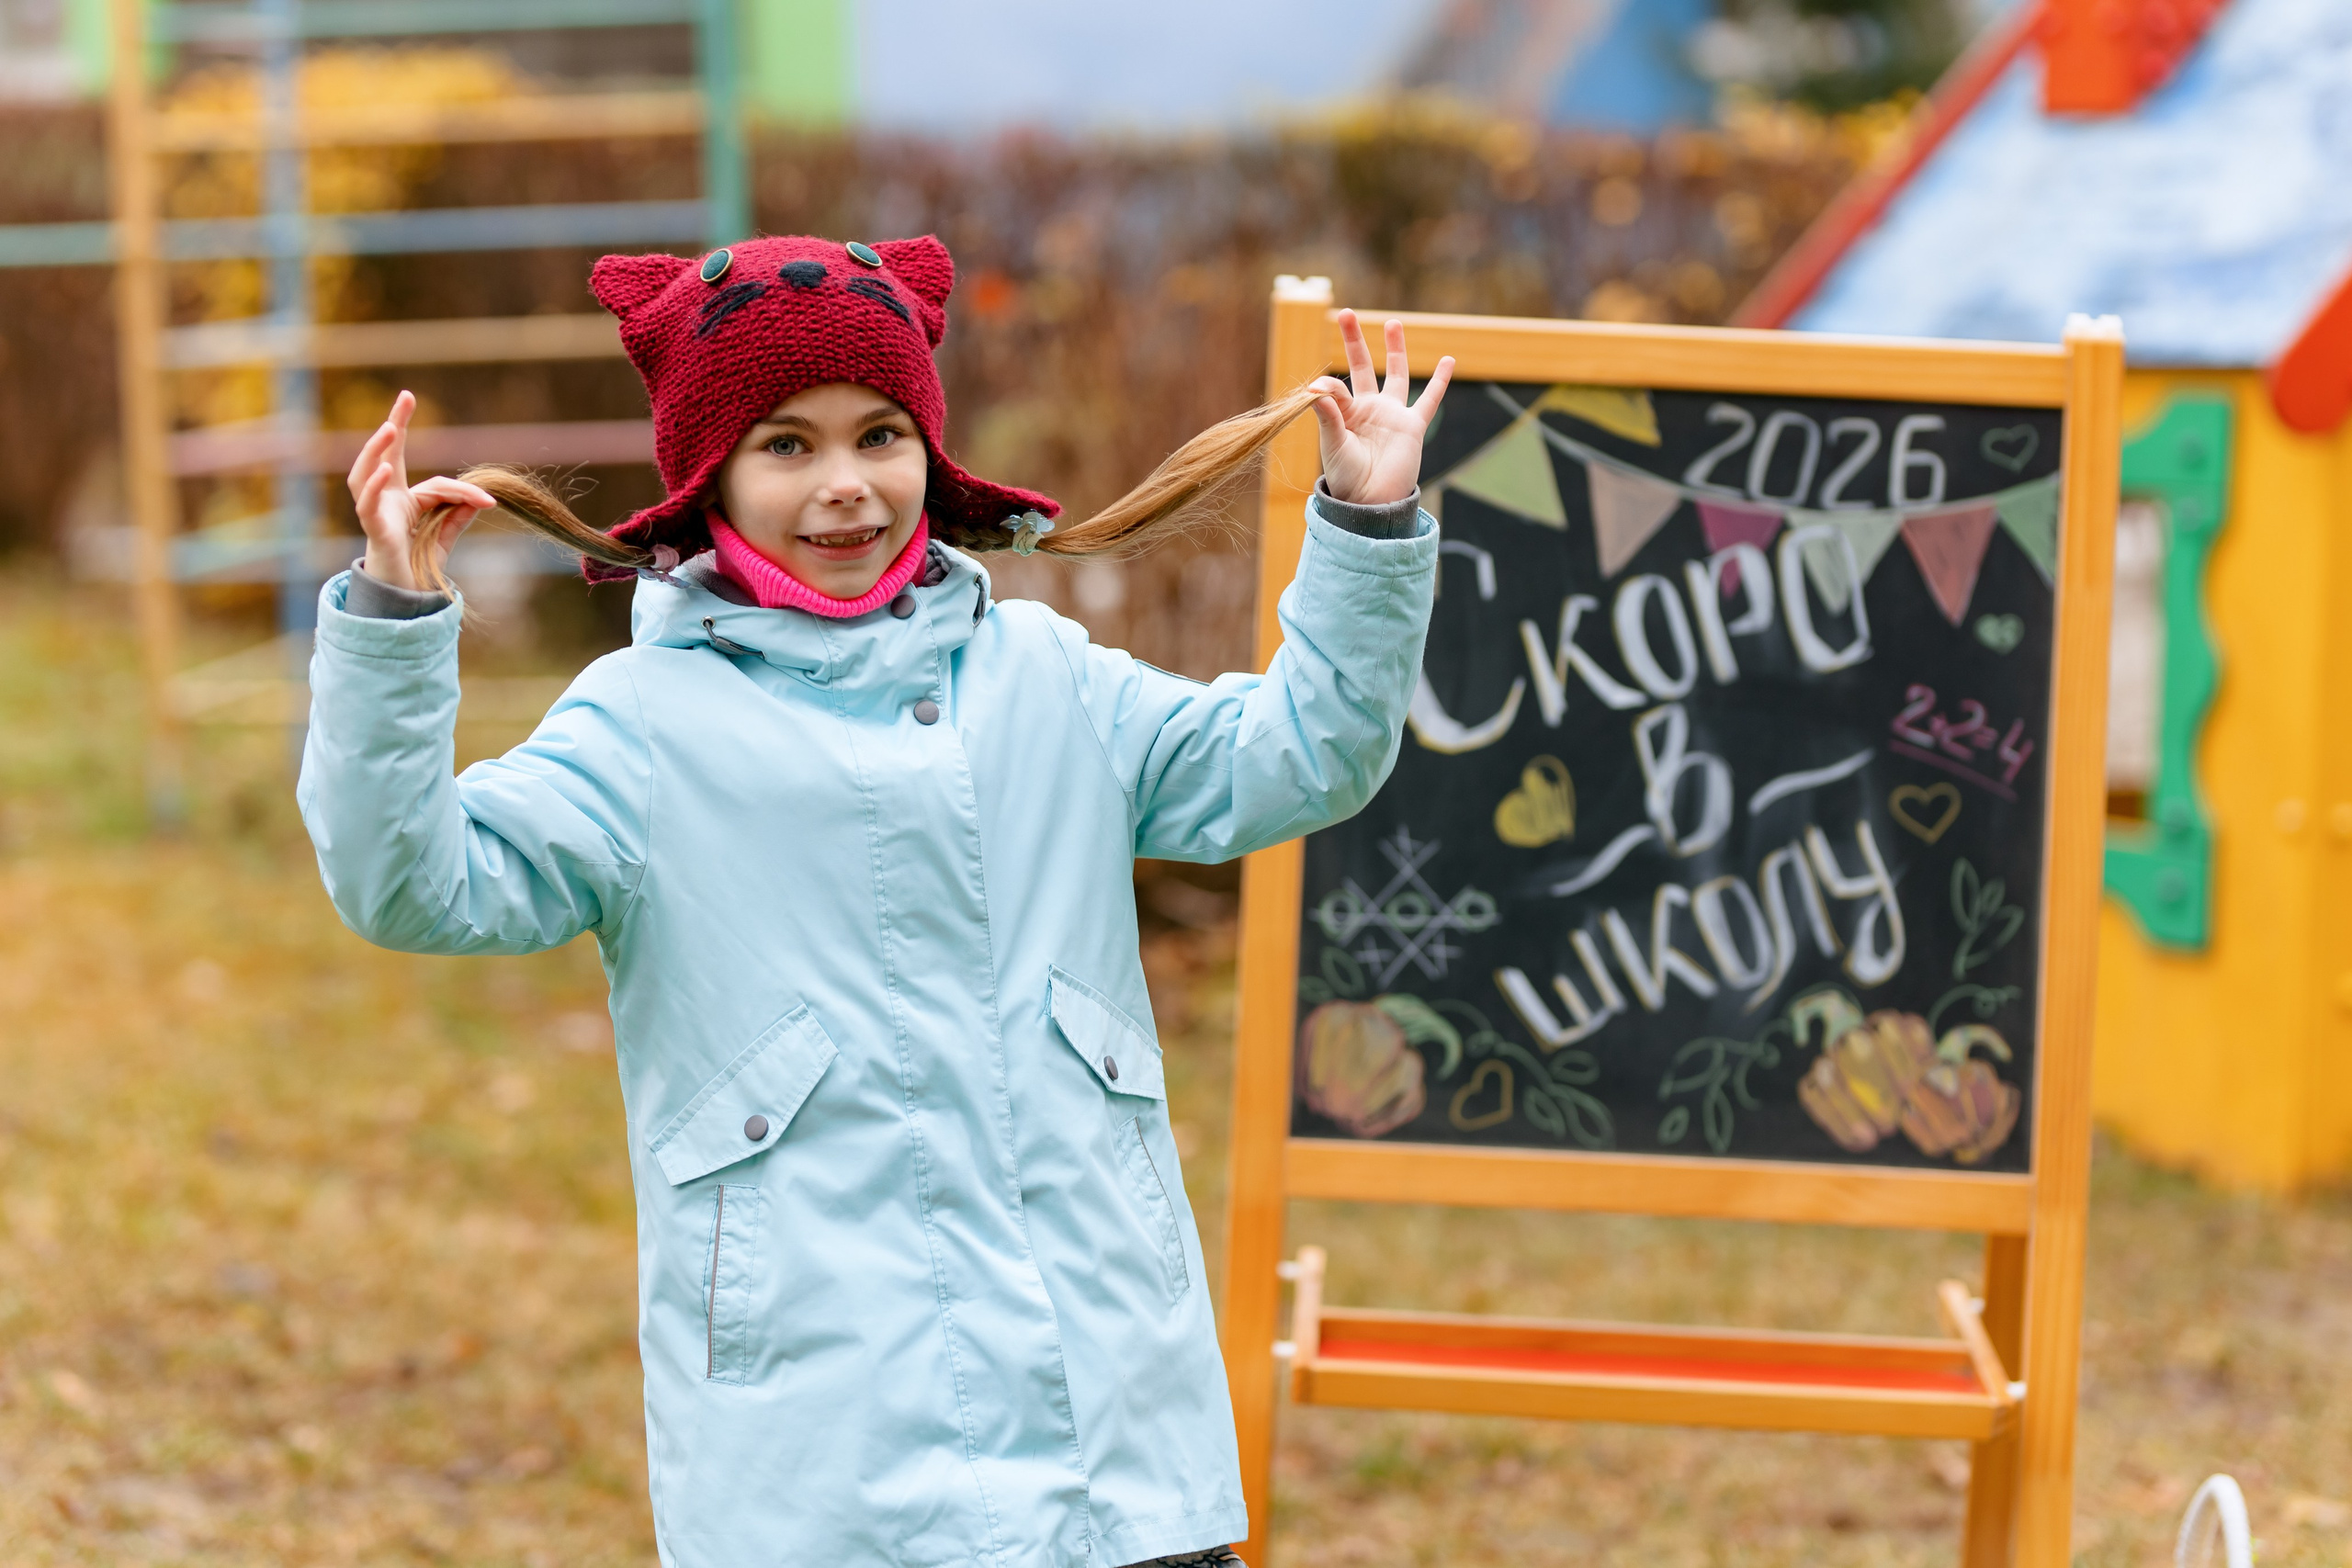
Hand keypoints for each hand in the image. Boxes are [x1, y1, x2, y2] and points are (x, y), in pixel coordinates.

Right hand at [347, 390, 495, 590]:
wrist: (407, 596)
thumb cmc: (420, 563)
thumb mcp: (446, 534)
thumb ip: (459, 514)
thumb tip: (479, 498)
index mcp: (402, 496)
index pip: (416, 465)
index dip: (425, 448)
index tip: (429, 423)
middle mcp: (385, 498)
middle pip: (385, 456)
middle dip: (393, 426)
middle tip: (404, 399)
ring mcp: (375, 512)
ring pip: (367, 474)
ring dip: (378, 451)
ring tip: (392, 429)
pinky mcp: (374, 529)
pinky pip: (369, 504)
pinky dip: (376, 486)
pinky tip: (386, 468)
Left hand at [1309, 311, 1453, 506]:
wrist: (1370, 502)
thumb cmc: (1346, 476)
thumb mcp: (1333, 443)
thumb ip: (1328, 413)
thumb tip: (1315, 385)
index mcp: (1344, 413)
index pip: (1336, 386)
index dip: (1328, 384)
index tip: (1319, 388)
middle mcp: (1368, 409)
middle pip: (1362, 367)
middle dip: (1355, 341)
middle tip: (1347, 313)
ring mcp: (1391, 415)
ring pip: (1395, 374)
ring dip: (1394, 349)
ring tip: (1393, 323)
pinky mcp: (1413, 426)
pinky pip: (1429, 400)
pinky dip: (1439, 382)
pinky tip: (1448, 361)